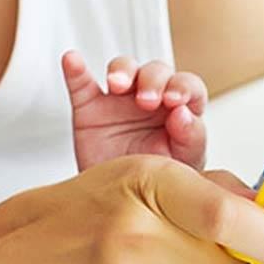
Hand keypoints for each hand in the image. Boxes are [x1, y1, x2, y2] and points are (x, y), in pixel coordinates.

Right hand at [62, 51, 206, 170]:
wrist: (126, 204)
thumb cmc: (161, 182)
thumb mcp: (185, 165)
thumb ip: (192, 138)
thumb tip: (184, 114)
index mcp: (180, 111)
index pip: (189, 86)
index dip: (183, 87)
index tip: (174, 101)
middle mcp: (153, 100)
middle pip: (156, 71)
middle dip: (153, 79)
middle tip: (146, 100)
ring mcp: (120, 101)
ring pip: (123, 69)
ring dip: (122, 70)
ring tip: (117, 85)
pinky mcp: (91, 107)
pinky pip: (81, 83)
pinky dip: (75, 69)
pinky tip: (72, 60)